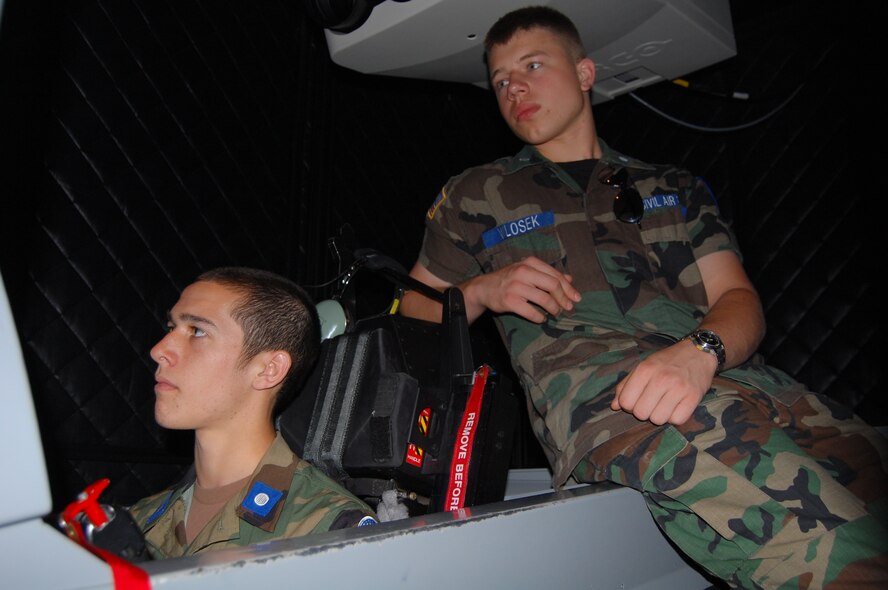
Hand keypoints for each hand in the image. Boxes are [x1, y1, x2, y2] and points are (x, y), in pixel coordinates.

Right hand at [464, 256, 580, 322]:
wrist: (484, 288)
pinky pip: (531, 311)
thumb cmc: (509, 279)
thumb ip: (548, 274)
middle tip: (567, 308)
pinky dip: (539, 317)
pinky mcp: (509, 300)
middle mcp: (523, 272)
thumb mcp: (528, 271)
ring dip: (553, 309)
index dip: (568, 288)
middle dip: (563, 299)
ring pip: (544, 299)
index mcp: (530, 263)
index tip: (576, 298)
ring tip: (555, 313)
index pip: (555, 275)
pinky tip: (541, 318)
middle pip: (553, 285)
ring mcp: (516, 286)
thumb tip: (570, 279)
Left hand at [611, 339, 716, 425]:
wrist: (698, 352)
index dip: (629, 405)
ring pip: (658, 419)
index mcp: (645, 369)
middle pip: (641, 413)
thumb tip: (614, 406)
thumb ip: (626, 385)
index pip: (626, 402)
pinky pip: (677, 420)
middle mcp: (661, 378)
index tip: (638, 399)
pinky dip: (676, 417)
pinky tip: (677, 406)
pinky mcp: (694, 397)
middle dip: (645, 411)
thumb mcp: (643, 366)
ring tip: (665, 403)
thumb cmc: (667, 361)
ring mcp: (679, 388)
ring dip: (660, 415)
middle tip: (653, 402)